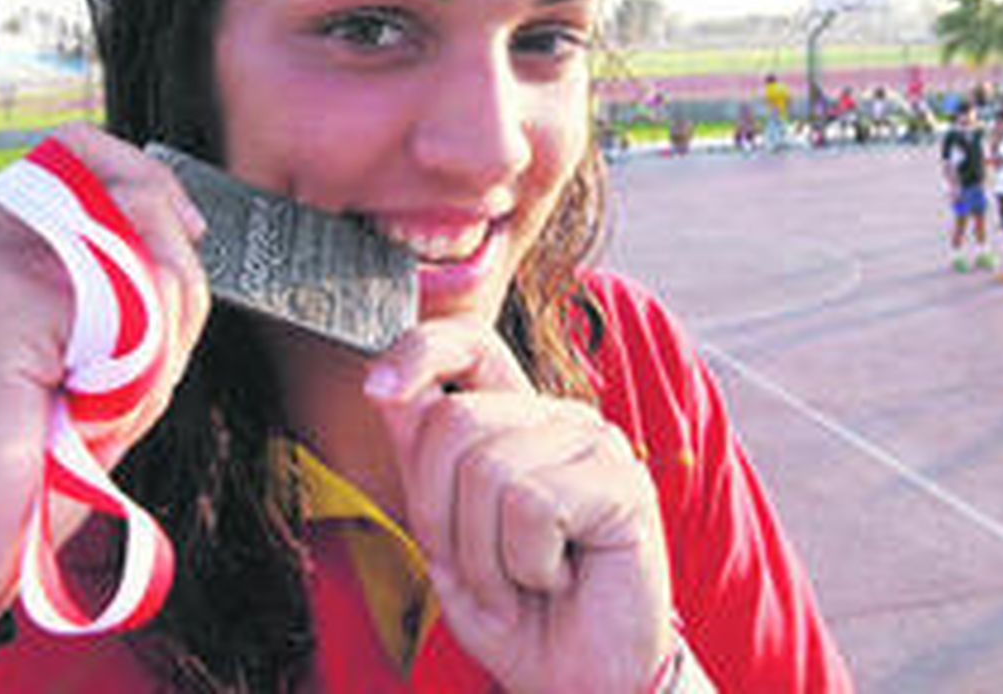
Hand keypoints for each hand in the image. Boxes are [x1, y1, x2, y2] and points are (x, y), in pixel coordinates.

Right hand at [0, 123, 210, 617]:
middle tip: (136, 375)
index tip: (189, 233)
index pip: (88, 158)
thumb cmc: (22, 466)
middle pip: (138, 203)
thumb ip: (133, 290)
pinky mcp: (2, 302)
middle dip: (174, 287)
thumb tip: (177, 230)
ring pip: (145, 256)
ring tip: (102, 404)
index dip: (151, 183)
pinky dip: (135, 370)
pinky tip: (84, 412)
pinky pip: (130, 306)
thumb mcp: (97, 364)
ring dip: (156, 340)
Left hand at [366, 319, 672, 693]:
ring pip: (487, 469)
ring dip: (485, 554)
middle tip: (479, 568)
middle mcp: (559, 418)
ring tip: (520, 583)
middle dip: (439, 514)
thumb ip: (422, 461)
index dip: (420, 350)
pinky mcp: (624, 483)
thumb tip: (386, 387)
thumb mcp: (446, 536)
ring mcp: (596, 444)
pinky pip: (531, 507)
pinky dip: (526, 566)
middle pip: (454, 421)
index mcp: (517, 420)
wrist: (579, 683)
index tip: (378, 389)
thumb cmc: (518, 613)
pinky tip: (557, 581)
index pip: (470, 344)